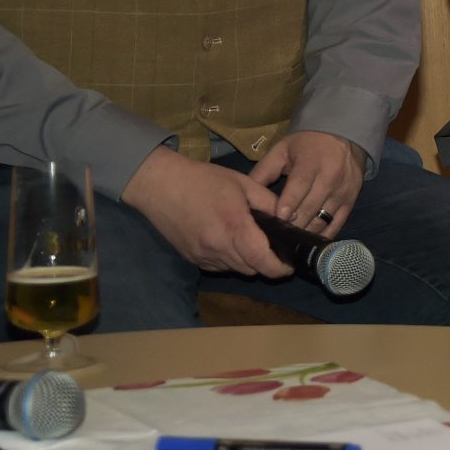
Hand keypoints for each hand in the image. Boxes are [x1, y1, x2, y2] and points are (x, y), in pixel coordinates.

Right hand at [121, 147, 294, 276]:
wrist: (159, 185)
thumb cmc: (203, 180)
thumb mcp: (243, 183)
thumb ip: (268, 202)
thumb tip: (288, 218)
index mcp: (234, 227)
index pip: (262, 261)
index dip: (280, 268)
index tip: (290, 265)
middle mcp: (217, 247)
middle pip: (251, 269)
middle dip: (266, 263)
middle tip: (274, 249)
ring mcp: (202, 256)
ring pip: (235, 269)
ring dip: (247, 262)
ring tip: (250, 242)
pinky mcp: (191, 259)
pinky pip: (218, 267)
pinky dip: (229, 260)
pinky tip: (229, 242)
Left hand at [248, 130, 366, 239]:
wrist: (343, 137)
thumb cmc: (306, 145)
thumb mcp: (282, 150)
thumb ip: (263, 171)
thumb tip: (246, 196)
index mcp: (311, 162)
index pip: (299, 187)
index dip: (288, 205)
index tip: (277, 220)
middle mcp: (330, 178)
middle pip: (310, 208)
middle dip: (292, 224)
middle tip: (276, 237)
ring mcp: (343, 192)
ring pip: (322, 220)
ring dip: (305, 233)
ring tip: (288, 242)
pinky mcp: (351, 202)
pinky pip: (337, 225)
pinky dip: (322, 235)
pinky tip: (307, 241)